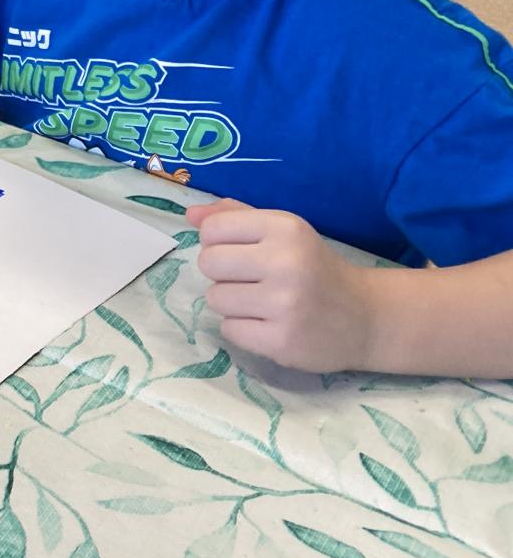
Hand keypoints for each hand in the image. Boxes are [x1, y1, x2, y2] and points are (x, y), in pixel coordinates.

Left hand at [189, 198, 378, 370]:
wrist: (366, 318)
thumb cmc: (314, 267)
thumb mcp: (282, 232)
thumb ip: (235, 217)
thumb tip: (190, 215)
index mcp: (285, 228)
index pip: (212, 229)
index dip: (217, 241)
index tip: (240, 251)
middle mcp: (285, 263)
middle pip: (208, 263)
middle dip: (221, 272)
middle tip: (250, 279)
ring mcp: (285, 305)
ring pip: (215, 298)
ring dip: (231, 302)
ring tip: (262, 303)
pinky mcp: (282, 341)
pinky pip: (229, 330)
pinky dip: (242, 328)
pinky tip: (269, 324)